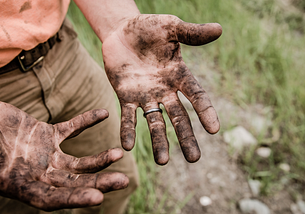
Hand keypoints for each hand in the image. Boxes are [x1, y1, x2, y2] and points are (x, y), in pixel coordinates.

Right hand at [0, 99, 128, 210]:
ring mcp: (45, 154)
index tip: (98, 198)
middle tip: (123, 181)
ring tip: (119, 153)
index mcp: (21, 186)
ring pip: (78, 161)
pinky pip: (71, 128)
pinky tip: (103, 113)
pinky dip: (86, 120)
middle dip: (98, 183)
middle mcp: (38, 174)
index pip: (52, 199)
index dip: (74, 199)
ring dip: (99, 158)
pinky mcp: (47, 134)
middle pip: (73, 183)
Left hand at [102, 14, 221, 164]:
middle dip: (185, 137)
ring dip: (158, 141)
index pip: (196, 95)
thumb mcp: (170, 27)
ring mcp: (145, 95)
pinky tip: (127, 146)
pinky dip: (128, 130)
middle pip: (178, 117)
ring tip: (162, 162)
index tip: (214, 130)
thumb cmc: (148, 28)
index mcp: (179, 75)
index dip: (205, 111)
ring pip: (154, 121)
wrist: (121, 31)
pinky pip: (127, 116)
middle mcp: (165, 90)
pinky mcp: (125, 96)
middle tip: (194, 159)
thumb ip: (191, 33)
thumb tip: (219, 29)